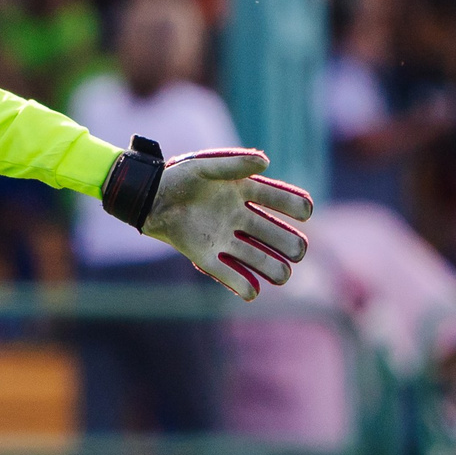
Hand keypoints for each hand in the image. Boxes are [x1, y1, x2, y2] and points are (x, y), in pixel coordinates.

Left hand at [104, 137, 313, 300]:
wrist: (149, 197)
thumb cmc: (178, 177)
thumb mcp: (205, 166)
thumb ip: (234, 164)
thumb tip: (266, 162)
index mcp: (245, 192)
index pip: (279, 199)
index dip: (296, 206)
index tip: (306, 211)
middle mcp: (240, 217)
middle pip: (275, 234)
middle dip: (290, 244)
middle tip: (297, 250)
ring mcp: (225, 238)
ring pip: (257, 258)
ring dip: (272, 268)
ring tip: (283, 274)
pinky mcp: (206, 256)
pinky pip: (228, 274)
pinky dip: (240, 284)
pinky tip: (251, 292)